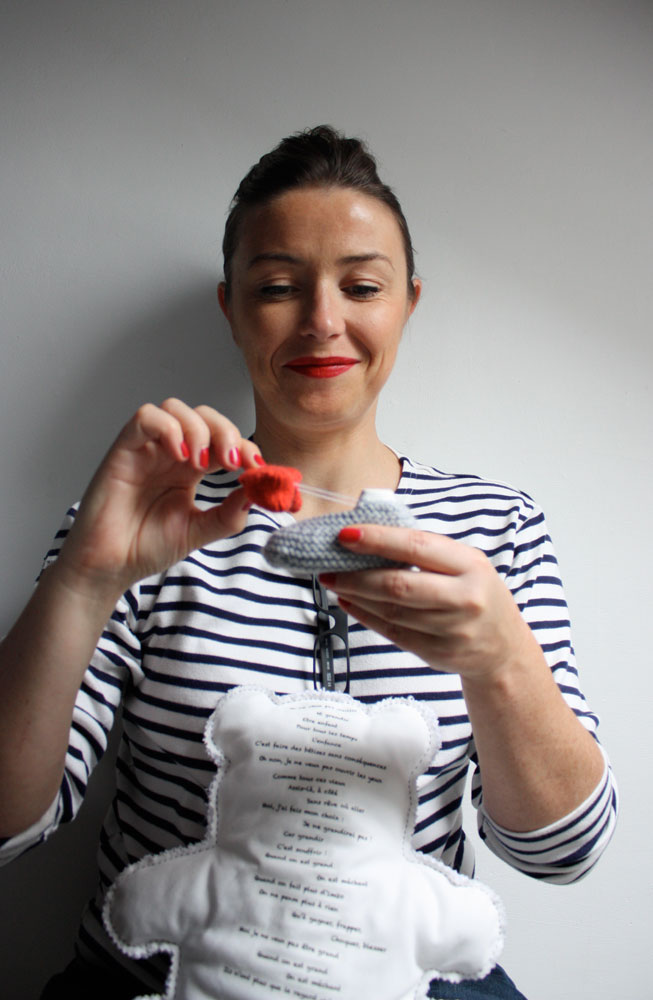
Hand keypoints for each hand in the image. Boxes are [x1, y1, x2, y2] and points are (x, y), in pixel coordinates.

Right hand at [55, 399, 260, 597]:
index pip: (223, 441)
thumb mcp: (198, 531)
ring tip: (203, 463)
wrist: (109, 567)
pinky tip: (180, 455)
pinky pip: (145, 418)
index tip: (259, 469)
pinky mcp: (123, 451)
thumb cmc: (145, 546)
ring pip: (176, 408)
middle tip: (235, 463)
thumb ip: (229, 515)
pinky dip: (167, 428)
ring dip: (198, 429)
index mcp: (191, 469)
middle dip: (227, 432)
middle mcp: (170, 453)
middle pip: (204, 416)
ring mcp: (147, 449)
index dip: (245, 447)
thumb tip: (258, 493)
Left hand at [319, 524, 534, 682]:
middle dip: (356, 574)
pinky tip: (349, 602)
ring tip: (334, 580)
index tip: (347, 535)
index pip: (417, 546)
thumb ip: (426, 550)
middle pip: (399, 585)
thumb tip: (371, 536)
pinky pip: (391, 631)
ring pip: (391, 610)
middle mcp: (464, 597)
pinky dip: (364, 615)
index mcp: (471, 565)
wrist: (502, 648)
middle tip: (328, 565)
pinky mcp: (437, 653)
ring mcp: (451, 629)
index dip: (378, 540)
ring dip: (355, 594)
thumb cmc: (477, 595)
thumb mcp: (466, 563)